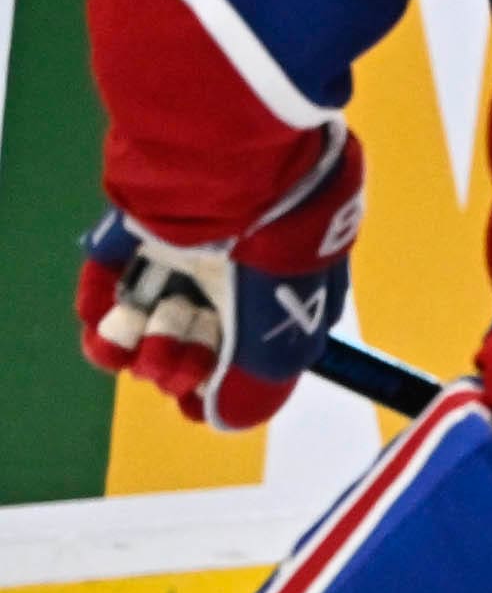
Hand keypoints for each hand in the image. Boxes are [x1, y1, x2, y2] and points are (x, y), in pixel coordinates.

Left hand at [77, 130, 364, 431]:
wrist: (230, 174)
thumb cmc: (273, 260)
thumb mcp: (282, 345)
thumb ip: (252, 393)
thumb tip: (211, 418)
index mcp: (289, 292)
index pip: (253, 351)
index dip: (221, 382)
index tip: (195, 398)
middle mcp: (240, 272)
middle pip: (198, 334)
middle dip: (177, 362)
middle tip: (169, 365)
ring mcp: (190, 246)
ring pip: (154, 308)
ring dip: (137, 338)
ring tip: (129, 346)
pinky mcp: (141, 226)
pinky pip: (113, 274)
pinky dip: (103, 304)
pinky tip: (101, 324)